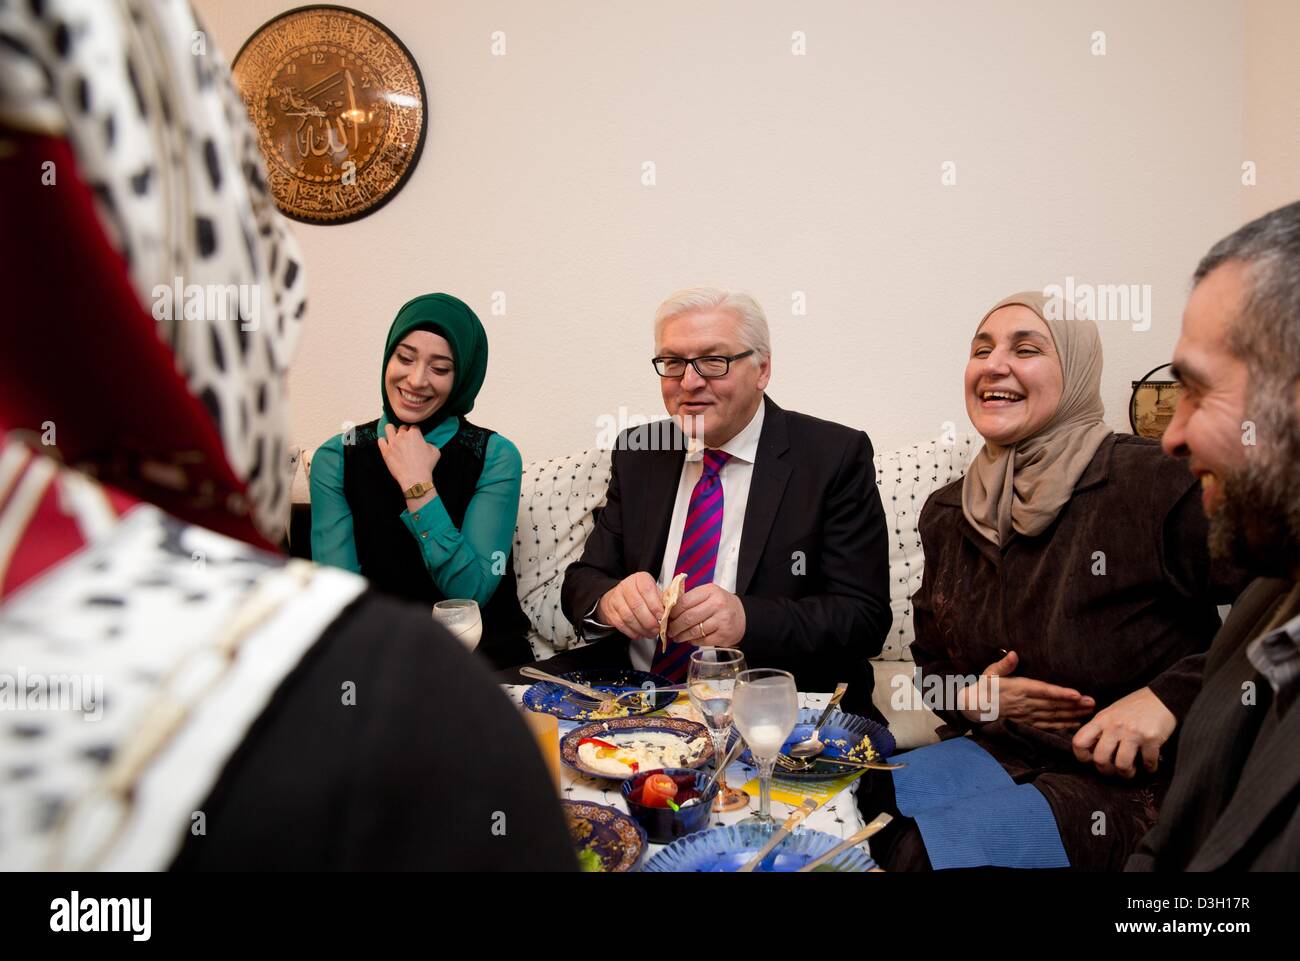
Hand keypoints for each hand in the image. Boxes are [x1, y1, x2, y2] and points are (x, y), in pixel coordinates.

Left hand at [377, 422, 440, 490]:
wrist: (415, 478)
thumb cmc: (426, 466)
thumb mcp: (435, 451)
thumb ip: (430, 444)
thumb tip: (426, 444)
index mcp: (414, 434)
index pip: (414, 426)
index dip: (416, 431)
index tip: (416, 436)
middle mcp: (402, 436)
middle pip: (402, 427)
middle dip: (404, 431)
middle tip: (406, 439)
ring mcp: (392, 443)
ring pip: (388, 428)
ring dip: (392, 430)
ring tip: (394, 436)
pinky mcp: (385, 451)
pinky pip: (380, 440)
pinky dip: (383, 441)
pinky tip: (387, 444)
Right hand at [597, 572, 663, 639]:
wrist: (619, 596)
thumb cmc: (641, 595)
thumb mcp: (653, 592)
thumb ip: (661, 601)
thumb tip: (669, 614)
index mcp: (639, 579)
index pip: (646, 590)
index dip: (655, 605)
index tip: (662, 616)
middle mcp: (626, 586)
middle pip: (637, 605)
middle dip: (649, 621)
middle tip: (657, 629)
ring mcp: (616, 599)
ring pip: (628, 617)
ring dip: (641, 628)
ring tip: (650, 633)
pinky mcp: (610, 611)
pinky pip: (621, 624)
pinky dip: (632, 632)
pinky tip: (640, 633)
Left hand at [665, 583, 745, 647]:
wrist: (743, 615)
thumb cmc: (721, 604)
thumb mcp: (708, 594)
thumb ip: (690, 598)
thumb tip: (667, 608)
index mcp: (710, 591)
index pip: (684, 602)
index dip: (672, 612)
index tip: (666, 617)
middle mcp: (717, 604)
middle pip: (687, 617)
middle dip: (674, 626)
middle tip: (669, 630)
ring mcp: (721, 620)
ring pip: (694, 631)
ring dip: (681, 636)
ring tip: (676, 637)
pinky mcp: (724, 635)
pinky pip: (702, 641)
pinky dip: (693, 641)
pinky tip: (690, 639)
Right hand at [960, 650, 1095, 730]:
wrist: (973, 708)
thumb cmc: (984, 687)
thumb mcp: (990, 673)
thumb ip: (1003, 665)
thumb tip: (1014, 654)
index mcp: (1018, 688)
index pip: (1043, 691)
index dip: (1060, 693)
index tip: (1076, 694)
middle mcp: (1025, 703)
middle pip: (1053, 705)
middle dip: (1073, 704)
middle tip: (1092, 702)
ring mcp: (1026, 715)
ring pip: (1053, 716)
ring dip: (1072, 714)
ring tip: (1088, 712)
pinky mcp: (1026, 723)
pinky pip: (1047, 726)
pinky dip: (1061, 726)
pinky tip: (1074, 723)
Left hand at [1072, 686, 1175, 777]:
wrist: (1161, 697)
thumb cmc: (1135, 706)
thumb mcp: (1110, 712)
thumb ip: (1100, 728)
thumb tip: (1091, 749)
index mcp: (1101, 720)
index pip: (1079, 742)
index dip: (1082, 756)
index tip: (1090, 760)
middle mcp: (1114, 727)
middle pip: (1100, 759)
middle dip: (1106, 770)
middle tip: (1113, 770)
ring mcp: (1132, 733)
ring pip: (1122, 765)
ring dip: (1127, 773)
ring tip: (1130, 770)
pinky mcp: (1151, 739)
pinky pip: (1148, 762)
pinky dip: (1150, 768)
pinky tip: (1150, 764)